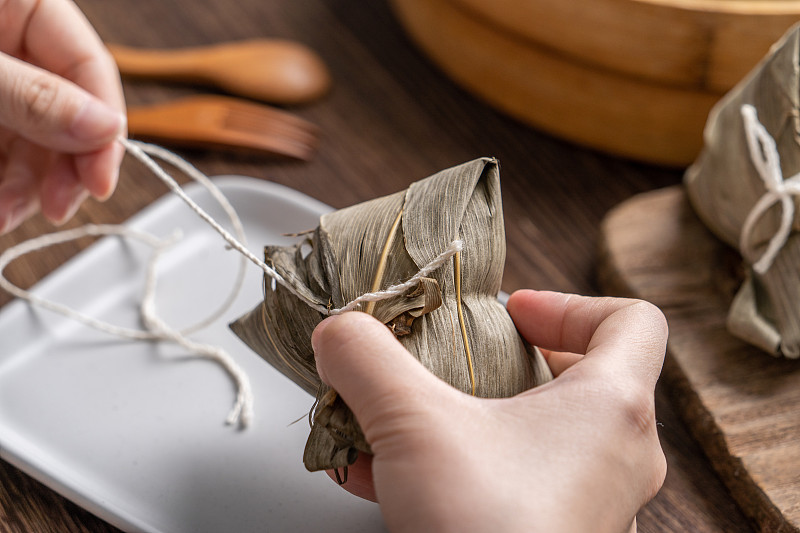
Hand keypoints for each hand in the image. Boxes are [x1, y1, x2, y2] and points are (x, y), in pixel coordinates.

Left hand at [0, 0, 125, 233]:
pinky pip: (0, 147)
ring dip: (24, 185)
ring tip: (4, 216)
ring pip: (30, 138)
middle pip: (64, 112)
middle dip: (59, 168)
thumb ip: (32, 95)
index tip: (99, 184)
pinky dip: (1, 180)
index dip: (103, 131)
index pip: (90, 68)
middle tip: (55, 208)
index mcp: (23, 4)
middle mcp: (12, 41)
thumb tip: (105, 128)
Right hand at [311, 289, 667, 532]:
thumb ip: (368, 359)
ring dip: (471, 419)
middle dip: (505, 362)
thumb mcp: (413, 422)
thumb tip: (339, 331)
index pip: (632, 322)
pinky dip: (460, 470)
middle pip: (580, 378)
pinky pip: (512, 487)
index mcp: (612, 408)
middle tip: (458, 360)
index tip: (510, 312)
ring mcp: (592, 506)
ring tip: (403, 423)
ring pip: (540, 438)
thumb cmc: (488, 529)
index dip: (569, 303)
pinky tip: (389, 480)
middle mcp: (617, 459)